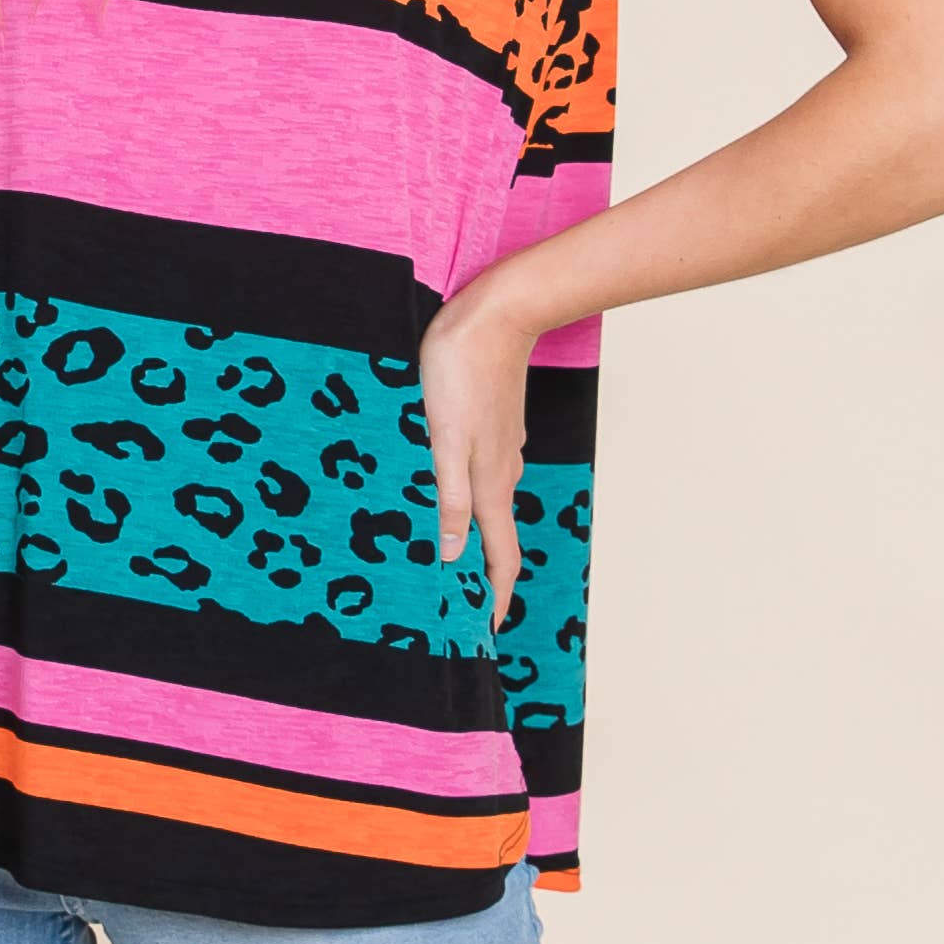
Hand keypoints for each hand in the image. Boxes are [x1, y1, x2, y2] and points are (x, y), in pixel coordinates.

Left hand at [418, 285, 539, 633]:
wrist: (497, 313)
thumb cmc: (462, 371)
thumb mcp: (444, 438)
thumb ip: (450, 497)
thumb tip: (454, 555)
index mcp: (490, 482)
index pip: (500, 556)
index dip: (493, 597)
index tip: (484, 631)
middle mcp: (500, 470)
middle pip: (494, 534)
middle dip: (478, 571)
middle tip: (454, 599)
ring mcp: (498, 445)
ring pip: (485, 501)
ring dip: (470, 531)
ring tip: (443, 551)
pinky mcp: (489, 422)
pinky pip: (478, 471)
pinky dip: (464, 493)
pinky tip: (443, 488)